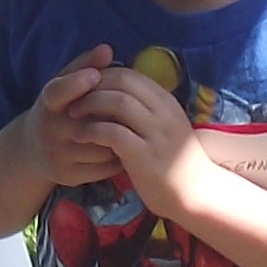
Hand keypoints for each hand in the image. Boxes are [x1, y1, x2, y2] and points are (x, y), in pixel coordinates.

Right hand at [24, 48, 124, 183]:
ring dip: (122, 138)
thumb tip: (107, 49)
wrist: (33, 150)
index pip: (57, 92)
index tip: (95, 75)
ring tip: (133, 129)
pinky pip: (104, 168)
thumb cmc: (59, 109)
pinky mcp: (68, 177)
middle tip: (134, 108)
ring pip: (102, 147)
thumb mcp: (64, 84)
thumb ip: (84, 66)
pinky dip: (119, 158)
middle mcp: (49, 130)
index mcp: (48, 104)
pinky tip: (125, 148)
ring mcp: (58, 156)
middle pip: (89, 121)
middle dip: (114, 115)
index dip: (76, 83)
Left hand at [66, 60, 202, 213]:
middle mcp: (163, 111)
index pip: (131, 74)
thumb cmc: (173, 161)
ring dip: (90, 104)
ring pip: (118, 102)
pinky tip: (80, 136)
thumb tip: (116, 93)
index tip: (85, 88)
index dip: (103, 76)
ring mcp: (155, 132)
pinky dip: (92, 130)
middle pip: (123, 81)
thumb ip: (146, 110)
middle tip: (73, 98)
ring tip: (73, 115)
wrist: (193, 192)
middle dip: (93, 86)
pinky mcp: (143, 154)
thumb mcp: (164, 127)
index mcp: (166, 101)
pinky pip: (112, 132)